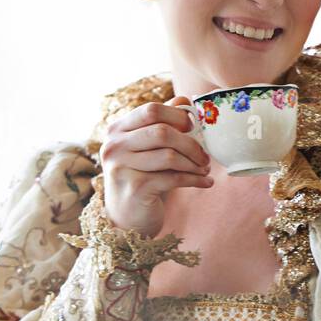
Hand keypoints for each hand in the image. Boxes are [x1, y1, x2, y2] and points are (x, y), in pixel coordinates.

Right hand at [101, 97, 212, 237]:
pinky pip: (173, 178)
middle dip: (190, 143)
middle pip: (162, 132)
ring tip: (205, 169)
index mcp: (117, 130)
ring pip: (170, 156)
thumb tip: (185, 100)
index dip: (177, 115)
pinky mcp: (135, 188)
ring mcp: (122, 167)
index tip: (193, 126)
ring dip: (194, 163)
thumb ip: (162, 123)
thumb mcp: (147, 149)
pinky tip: (206, 182)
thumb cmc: (142, 178)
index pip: (151, 110)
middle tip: (205, 155)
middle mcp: (114, 146)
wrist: (126, 219)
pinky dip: (195, 180)